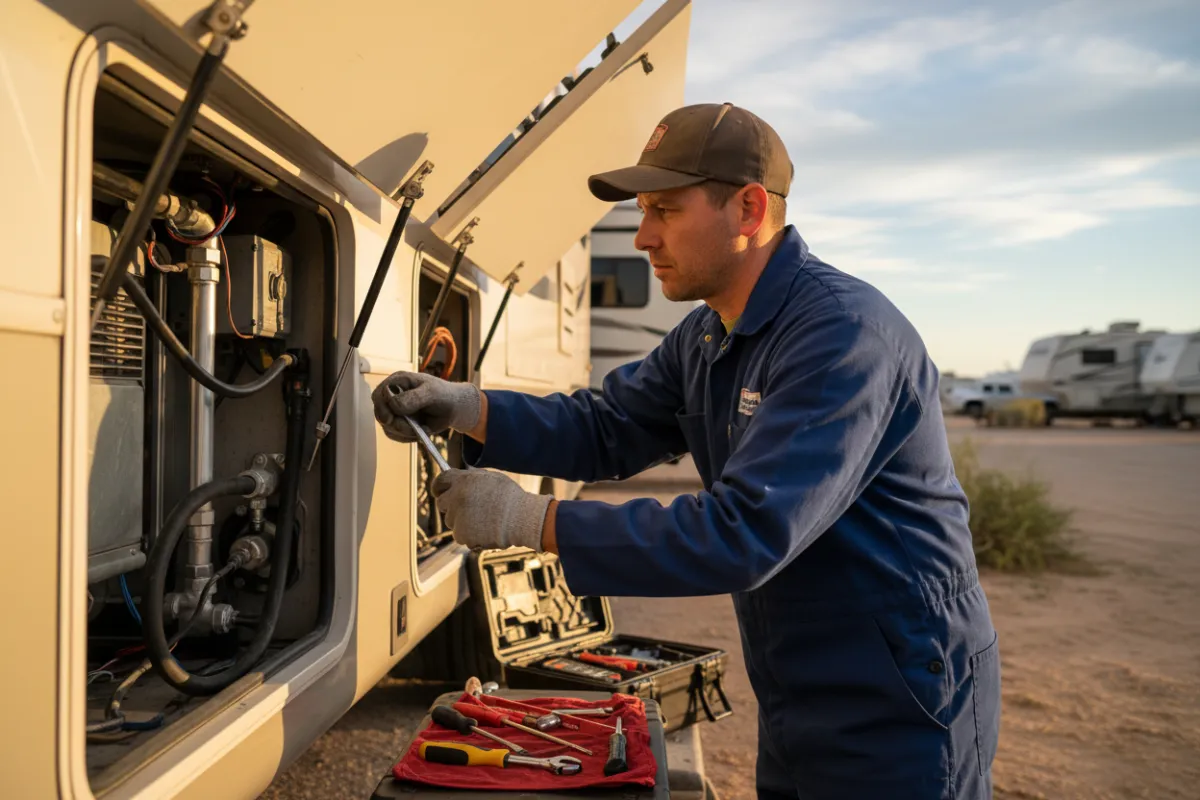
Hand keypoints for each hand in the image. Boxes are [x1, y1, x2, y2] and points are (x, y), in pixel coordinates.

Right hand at [371, 371, 480, 443]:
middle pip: (381, 414)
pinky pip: (395, 435)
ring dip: (404, 432)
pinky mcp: (398, 423)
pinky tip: (421, 432)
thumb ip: (413, 397)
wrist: (453, 407)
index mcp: (396, 381)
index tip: (392, 419)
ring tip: (423, 429)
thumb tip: (394, 405)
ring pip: (387, 427)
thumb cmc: (443, 394)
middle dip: (397, 425)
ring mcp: (393, 411)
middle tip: (414, 430)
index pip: (379, 396)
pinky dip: (407, 437)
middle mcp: (391, 396)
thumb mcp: (432, 392)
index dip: (383, 409)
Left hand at [431, 469, 550, 551]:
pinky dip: (469, 535)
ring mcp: (457, 517)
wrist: (522, 518)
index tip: (440, 492)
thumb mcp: (491, 479)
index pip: (440, 481)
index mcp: (463, 481)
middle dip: (451, 506)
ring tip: (485, 520)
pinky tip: (486, 530)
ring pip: (451, 521)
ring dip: (462, 521)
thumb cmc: (511, 498)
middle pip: (442, 503)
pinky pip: (460, 535)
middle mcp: (456, 497)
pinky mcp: (461, 534)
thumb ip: (471, 479)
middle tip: (468, 509)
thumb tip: (459, 482)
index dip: (439, 487)